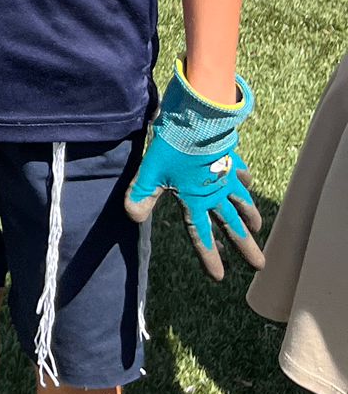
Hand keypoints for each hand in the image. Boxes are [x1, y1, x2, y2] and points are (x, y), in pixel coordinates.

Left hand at [124, 66, 264, 279]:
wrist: (197, 116)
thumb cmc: (173, 144)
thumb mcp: (150, 170)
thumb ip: (141, 194)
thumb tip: (133, 217)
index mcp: (196, 199)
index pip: (202, 235)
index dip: (209, 257)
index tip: (219, 278)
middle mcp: (215, 192)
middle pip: (232, 225)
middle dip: (244, 246)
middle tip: (260, 265)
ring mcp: (226, 174)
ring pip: (243, 201)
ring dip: (250, 216)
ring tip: (258, 228)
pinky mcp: (229, 156)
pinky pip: (240, 171)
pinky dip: (245, 179)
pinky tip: (248, 182)